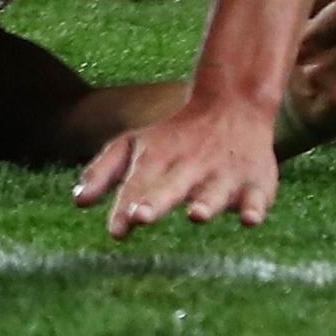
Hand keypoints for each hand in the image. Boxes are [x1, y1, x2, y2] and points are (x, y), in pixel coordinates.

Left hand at [74, 92, 277, 240]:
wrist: (232, 105)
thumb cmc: (173, 137)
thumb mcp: (133, 145)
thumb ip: (103, 172)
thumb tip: (78, 203)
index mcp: (157, 158)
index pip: (137, 185)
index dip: (126, 206)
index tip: (118, 230)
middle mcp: (189, 166)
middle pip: (170, 187)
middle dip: (155, 202)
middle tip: (140, 217)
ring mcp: (223, 174)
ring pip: (213, 192)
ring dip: (205, 203)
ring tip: (196, 215)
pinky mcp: (255, 182)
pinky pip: (257, 197)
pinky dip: (255, 207)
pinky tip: (250, 220)